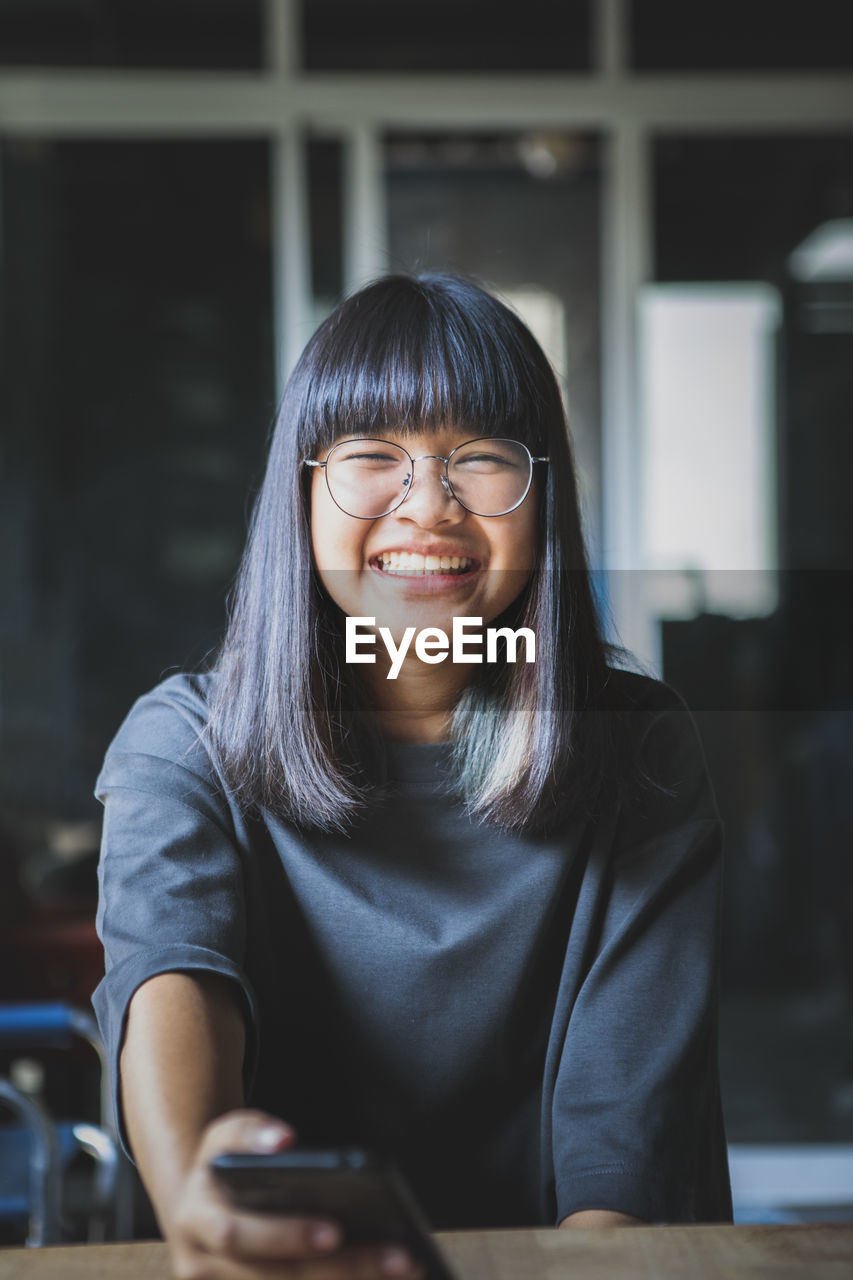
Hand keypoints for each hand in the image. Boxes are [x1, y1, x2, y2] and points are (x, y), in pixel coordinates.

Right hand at [166, 1109, 424, 1279]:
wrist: (194, 1206)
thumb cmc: (224, 1168)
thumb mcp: (226, 1138)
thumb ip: (251, 1132)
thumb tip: (284, 1141)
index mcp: (197, 1222)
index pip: (240, 1236)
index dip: (287, 1236)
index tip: (336, 1230)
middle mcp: (202, 1269)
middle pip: (278, 1279)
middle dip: (342, 1270)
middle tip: (398, 1258)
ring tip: (404, 1270)